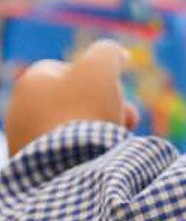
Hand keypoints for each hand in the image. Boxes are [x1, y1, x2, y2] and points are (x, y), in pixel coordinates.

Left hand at [5, 40, 139, 156]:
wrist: (68, 168)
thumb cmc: (84, 109)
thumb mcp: (100, 65)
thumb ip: (108, 51)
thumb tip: (117, 55)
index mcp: (30, 82)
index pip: (69, 68)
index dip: (99, 73)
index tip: (117, 85)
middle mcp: (20, 110)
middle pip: (75, 99)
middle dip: (107, 104)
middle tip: (130, 117)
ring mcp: (25, 142)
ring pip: (74, 126)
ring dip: (101, 127)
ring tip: (119, 138)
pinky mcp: (34, 169)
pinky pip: (68, 152)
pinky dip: (87, 151)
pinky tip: (101, 156)